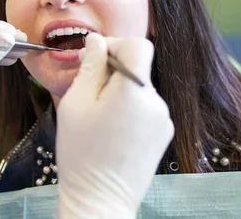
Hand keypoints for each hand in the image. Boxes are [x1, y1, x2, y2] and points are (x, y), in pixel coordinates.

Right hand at [56, 33, 173, 218]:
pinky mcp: (164, 133)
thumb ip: (90, 67)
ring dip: (120, 92)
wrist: (100, 199)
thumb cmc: (81, 153)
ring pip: (140, 88)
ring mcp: (163, 119)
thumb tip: (97, 42)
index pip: (138, 45)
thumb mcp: (75, 104)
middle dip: (113, 71)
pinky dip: (130, 109)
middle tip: (88, 92)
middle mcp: (155, 102)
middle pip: (139, 67)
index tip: (96, 59)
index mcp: (133, 92)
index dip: (116, 45)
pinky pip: (146, 107)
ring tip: (99, 118)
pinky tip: (112, 130)